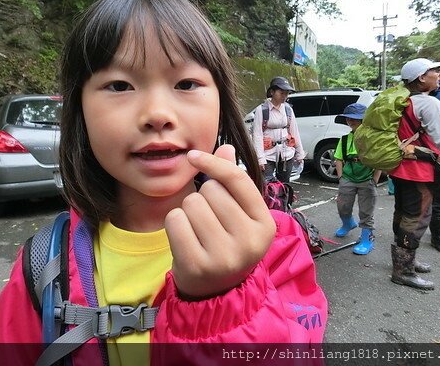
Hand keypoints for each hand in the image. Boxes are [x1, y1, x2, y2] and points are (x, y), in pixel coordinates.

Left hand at [165, 145, 275, 299]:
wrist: (216, 292)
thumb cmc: (227, 243)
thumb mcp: (238, 214)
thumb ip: (233, 181)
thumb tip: (225, 147)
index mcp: (265, 224)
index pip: (237, 179)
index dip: (213, 162)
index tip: (193, 155)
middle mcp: (249, 241)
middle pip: (210, 190)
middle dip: (203, 197)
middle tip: (209, 221)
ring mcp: (224, 256)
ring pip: (191, 203)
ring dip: (188, 211)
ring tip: (198, 231)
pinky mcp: (197, 265)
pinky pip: (175, 220)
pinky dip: (174, 224)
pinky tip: (185, 239)